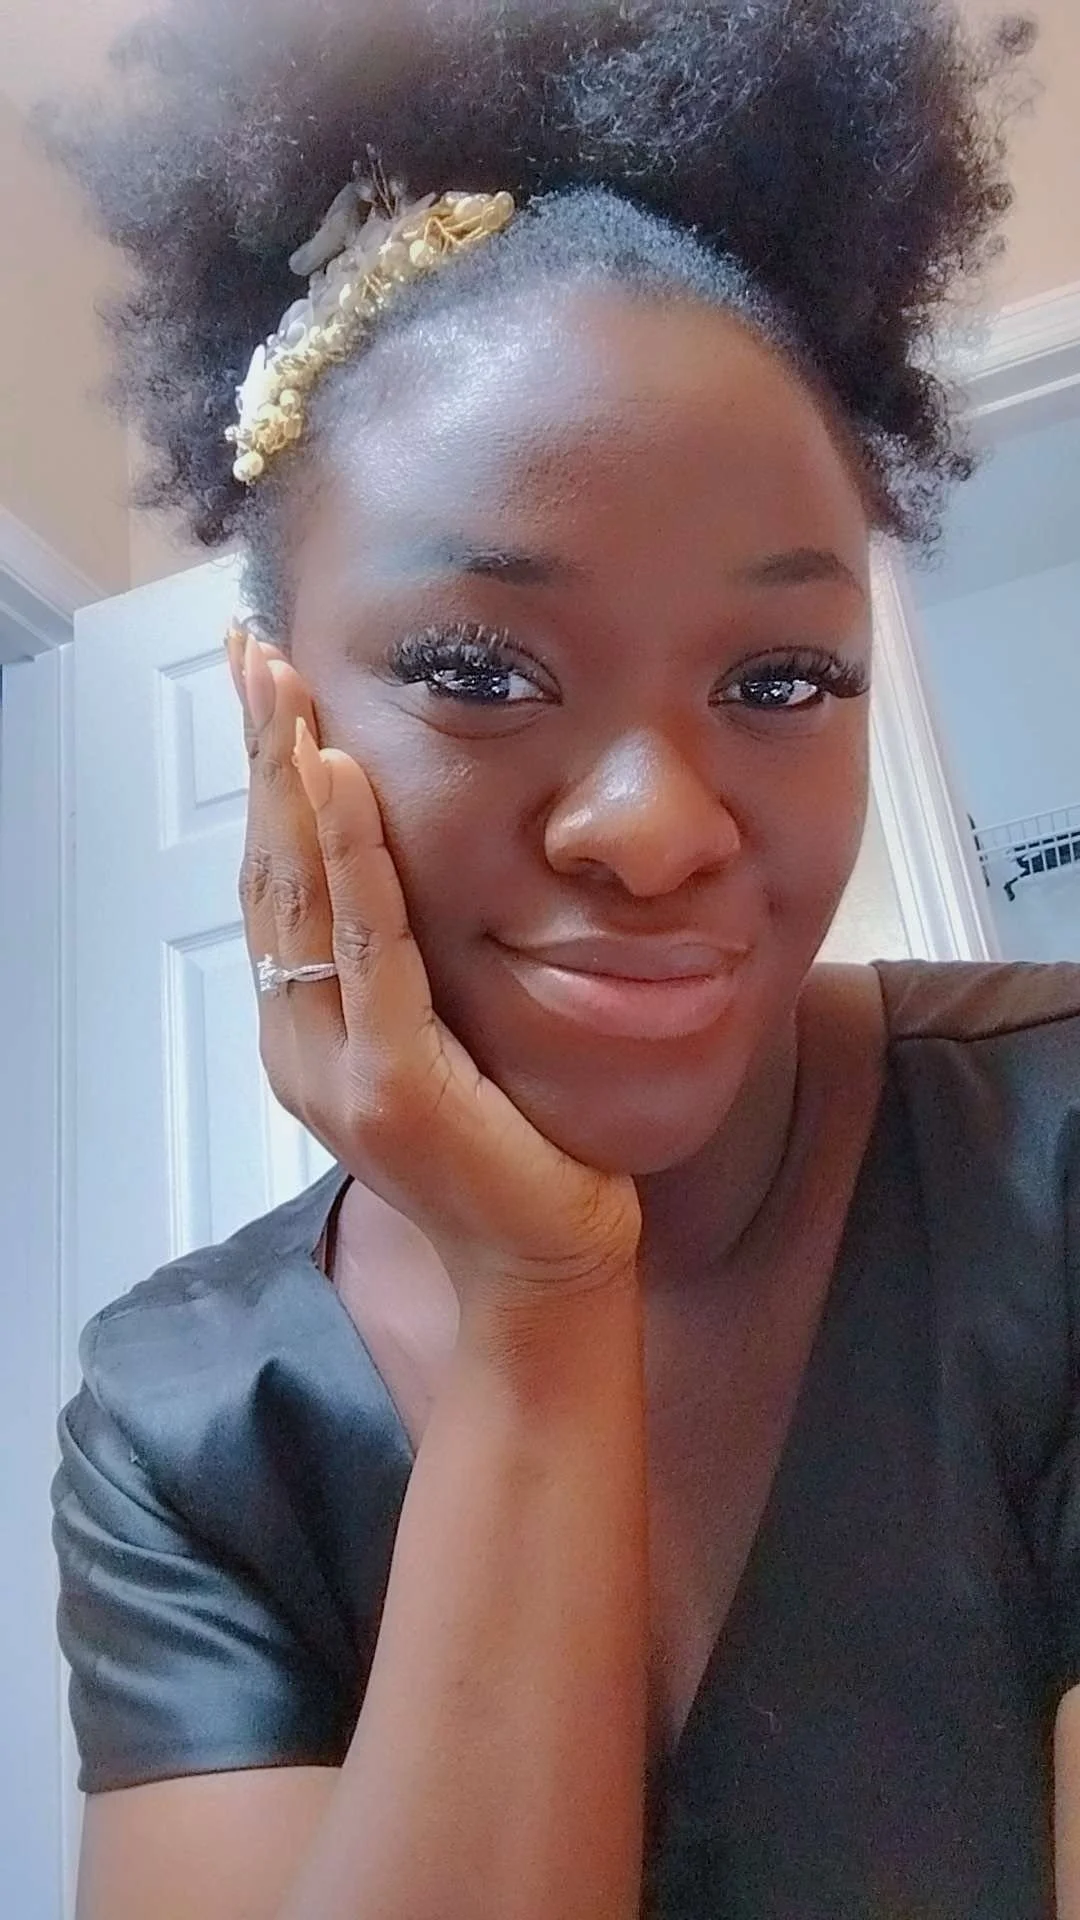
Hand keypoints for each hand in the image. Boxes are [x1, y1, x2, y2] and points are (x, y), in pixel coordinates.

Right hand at [228, 626, 641, 1310]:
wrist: (542, 1267)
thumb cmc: (508, 1155)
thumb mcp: (444, 1046)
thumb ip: (406, 973)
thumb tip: (405, 882)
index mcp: (306, 1033)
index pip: (274, 885)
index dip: (264, 785)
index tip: (264, 691)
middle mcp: (298, 1046)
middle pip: (266, 874)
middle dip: (259, 757)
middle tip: (250, 655)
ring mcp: (336, 1069)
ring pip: (298, 899)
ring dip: (287, 783)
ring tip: (278, 690)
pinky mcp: (391, 1084)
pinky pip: (367, 948)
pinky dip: (353, 856)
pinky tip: (343, 780)